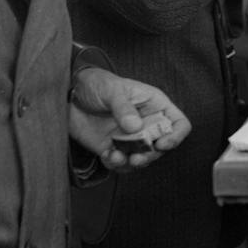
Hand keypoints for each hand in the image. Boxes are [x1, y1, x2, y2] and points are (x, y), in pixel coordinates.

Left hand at [68, 66, 190, 170]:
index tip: (162, 144)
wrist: (69, 96)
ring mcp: (131, 138)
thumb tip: (135, 127)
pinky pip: (122, 164)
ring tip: (118, 157)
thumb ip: (123, 107)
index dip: (176, 136)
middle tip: (136, 157)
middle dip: (150, 155)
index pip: (178, 123)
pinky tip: (107, 155)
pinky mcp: (115, 148)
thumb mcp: (111, 89)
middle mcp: (146, 124)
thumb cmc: (96, 84)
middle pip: (161, 146)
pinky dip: (116, 164)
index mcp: (154, 105)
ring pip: (143, 158)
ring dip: (132, 163)